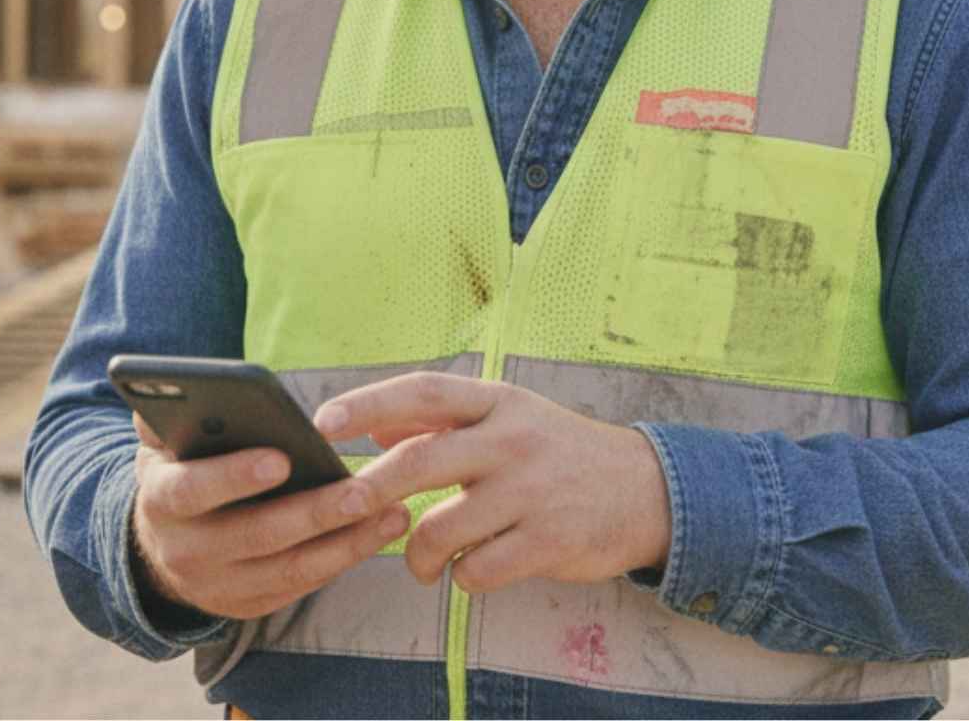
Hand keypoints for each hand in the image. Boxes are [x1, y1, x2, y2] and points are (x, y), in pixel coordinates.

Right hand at [130, 414, 412, 619]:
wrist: (165, 544)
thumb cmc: (181, 470)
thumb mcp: (162, 443)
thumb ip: (171, 413)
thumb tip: (183, 384)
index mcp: (162, 502)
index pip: (192, 491)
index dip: (235, 476)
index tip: (282, 458)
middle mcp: (186, 551)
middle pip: (257, 535)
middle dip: (314, 513)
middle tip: (363, 491)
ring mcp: (219, 586)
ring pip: (290, 568)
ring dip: (348, 542)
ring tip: (394, 511)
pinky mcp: (251, 603)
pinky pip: (304, 584)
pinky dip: (344, 558)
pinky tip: (382, 530)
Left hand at [314, 373, 671, 594]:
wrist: (645, 490)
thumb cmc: (561, 452)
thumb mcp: (510, 419)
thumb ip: (444, 422)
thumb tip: (374, 427)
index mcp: (500, 402)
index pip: (424, 391)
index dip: (368, 403)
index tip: (323, 423)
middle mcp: (513, 439)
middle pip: (420, 461)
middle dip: (369, 489)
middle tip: (342, 508)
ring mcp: (531, 491)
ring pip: (441, 529)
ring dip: (419, 556)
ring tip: (425, 562)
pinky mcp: (547, 541)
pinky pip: (476, 571)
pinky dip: (462, 578)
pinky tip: (473, 570)